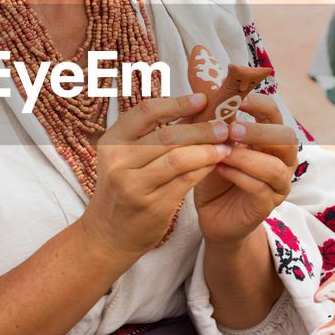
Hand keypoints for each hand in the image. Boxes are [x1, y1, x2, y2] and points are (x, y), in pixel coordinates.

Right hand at [79, 92, 231, 261]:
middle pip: (167, 135)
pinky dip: (204, 169)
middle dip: (201, 129)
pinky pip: (185, 181)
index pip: (146, 112)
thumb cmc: (124, 189)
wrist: (108, 234)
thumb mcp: (126, 158)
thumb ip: (155, 134)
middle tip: (225, 126)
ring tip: (226, 146)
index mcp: (111, 142)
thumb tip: (195, 107)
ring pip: (179, 159)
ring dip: (208, 150)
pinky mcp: (151, 205)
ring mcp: (133, 185)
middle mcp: (117, 161)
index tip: (202, 99)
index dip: (177, 103)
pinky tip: (216, 164)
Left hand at [193, 94, 297, 246]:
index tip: (239, 99)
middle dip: (259, 131)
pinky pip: (260, 189)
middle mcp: (282, 160)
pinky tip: (220, 169)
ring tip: (222, 153)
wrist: (212, 214)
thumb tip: (205, 94)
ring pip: (275, 167)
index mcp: (270, 139)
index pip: (275, 115)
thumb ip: (214, 124)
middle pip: (286, 138)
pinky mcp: (267, 206)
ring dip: (246, 157)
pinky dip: (239, 176)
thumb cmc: (214, 174)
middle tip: (232, 128)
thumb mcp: (213, 145)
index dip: (260, 104)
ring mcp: (278, 185)